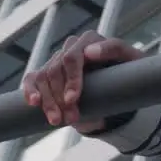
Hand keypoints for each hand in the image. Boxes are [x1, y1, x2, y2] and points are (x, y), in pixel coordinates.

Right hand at [20, 31, 144, 132]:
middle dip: (60, 97)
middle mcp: (71, 47)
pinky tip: (34, 103)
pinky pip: (32, 79)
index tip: (72, 99)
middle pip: (56, 70)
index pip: (72, 57)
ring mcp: (57, 59)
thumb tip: (89, 52)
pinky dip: (30, 90)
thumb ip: (115, 50)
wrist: (119, 84)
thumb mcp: (130, 59)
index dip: (71, 79)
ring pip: (43, 77)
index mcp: (90, 40)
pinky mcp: (47, 72)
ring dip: (48, 101)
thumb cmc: (128, 69)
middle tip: (71, 118)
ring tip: (57, 120)